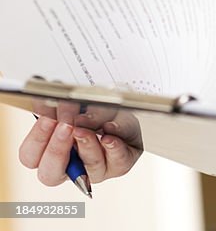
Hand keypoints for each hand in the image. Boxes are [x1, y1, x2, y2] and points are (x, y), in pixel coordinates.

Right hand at [18, 102, 142, 187]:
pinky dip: (113, 147)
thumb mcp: (80, 100)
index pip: (31, 156)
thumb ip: (68, 106)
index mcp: (51, 151)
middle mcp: (71, 166)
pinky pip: (117, 162)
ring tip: (86, 127)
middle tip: (66, 126)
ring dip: (86, 144)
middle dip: (57, 149)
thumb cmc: (96, 105)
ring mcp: (96, 169)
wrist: (126, 107)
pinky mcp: (120, 164)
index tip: (48, 116)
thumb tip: (62, 107)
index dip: (37, 137)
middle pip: (50, 174)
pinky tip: (109, 137)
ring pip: (86, 168)